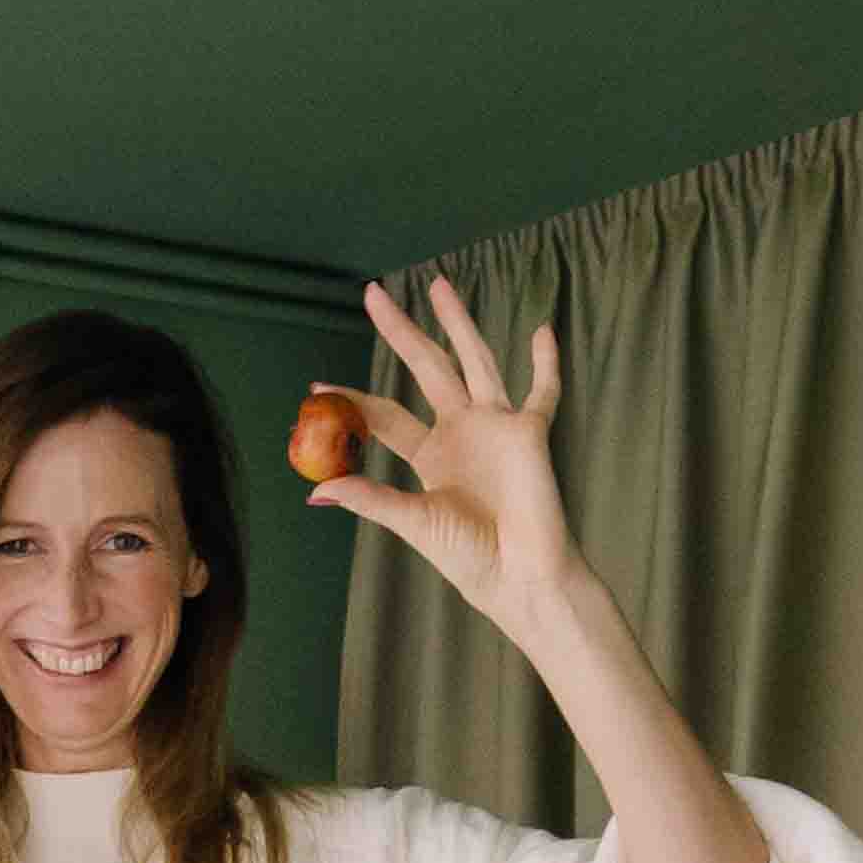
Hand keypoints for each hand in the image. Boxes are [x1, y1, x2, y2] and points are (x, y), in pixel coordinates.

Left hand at [299, 273, 585, 641]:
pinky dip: (546, 363)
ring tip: (439, 285)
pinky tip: (542, 330)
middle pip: (426, 367)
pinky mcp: (529, 432)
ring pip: (475, 360)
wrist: (519, 577)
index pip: (383, 415)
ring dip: (458, 324)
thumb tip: (316, 491)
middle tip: (372, 293)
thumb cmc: (468, 558)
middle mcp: (461, 431)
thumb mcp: (412, 523)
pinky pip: (542, 390)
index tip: (316, 389)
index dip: (352, 401)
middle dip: (401, 331)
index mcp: (429, 454)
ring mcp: (496, 427)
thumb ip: (369, 499)